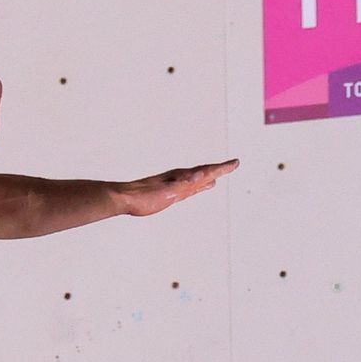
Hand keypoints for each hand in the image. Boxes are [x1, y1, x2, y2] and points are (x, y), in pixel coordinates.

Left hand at [116, 159, 238, 217]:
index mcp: (181, 178)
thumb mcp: (167, 191)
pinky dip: (199, 184)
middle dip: (219, 170)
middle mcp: (179, 178)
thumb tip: (200, 175)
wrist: (124, 198)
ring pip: (197, 179)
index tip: (235, 163)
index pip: (206, 171)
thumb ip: (183, 184)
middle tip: (233, 165)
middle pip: (204, 172)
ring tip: (219, 175)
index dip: (222, 168)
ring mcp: (174, 184)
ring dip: (209, 177)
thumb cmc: (143, 197)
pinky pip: (189, 186)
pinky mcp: (169, 192)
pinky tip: (200, 186)